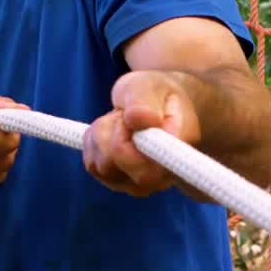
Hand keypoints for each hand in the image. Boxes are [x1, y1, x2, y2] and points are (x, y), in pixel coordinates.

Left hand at [83, 70, 202, 197]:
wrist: (161, 104)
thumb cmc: (159, 94)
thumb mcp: (150, 86)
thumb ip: (144, 101)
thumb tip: (139, 120)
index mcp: (177, 154)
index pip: (146, 170)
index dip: (125, 143)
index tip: (127, 117)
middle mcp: (161, 178)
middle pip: (115, 165)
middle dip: (110, 131)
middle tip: (125, 114)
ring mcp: (140, 184)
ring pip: (101, 165)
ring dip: (102, 134)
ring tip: (122, 120)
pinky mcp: (119, 182)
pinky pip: (93, 165)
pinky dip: (94, 143)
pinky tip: (113, 131)